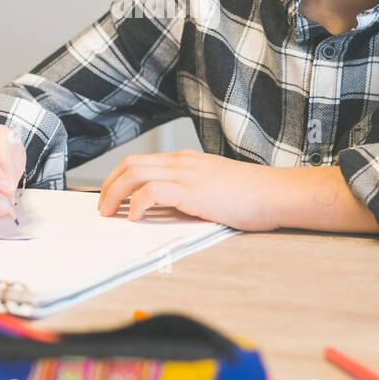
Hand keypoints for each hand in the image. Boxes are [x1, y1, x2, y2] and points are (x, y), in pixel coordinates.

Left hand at [95, 150, 279, 230]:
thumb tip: (166, 211)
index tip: (111, 198)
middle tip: (102, 208)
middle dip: (109, 186)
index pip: (141, 162)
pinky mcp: (191, 190)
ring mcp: (186, 173)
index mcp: (186, 161)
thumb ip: (190, 194)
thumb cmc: (253, 196)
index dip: (119, 179)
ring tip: (109, 214)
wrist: (276, 193)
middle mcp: (181, 162)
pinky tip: (134, 219)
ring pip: (134, 174)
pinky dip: (136, 205)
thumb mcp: (214, 189)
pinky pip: (151, 191)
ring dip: (115, 194)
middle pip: (130, 164)